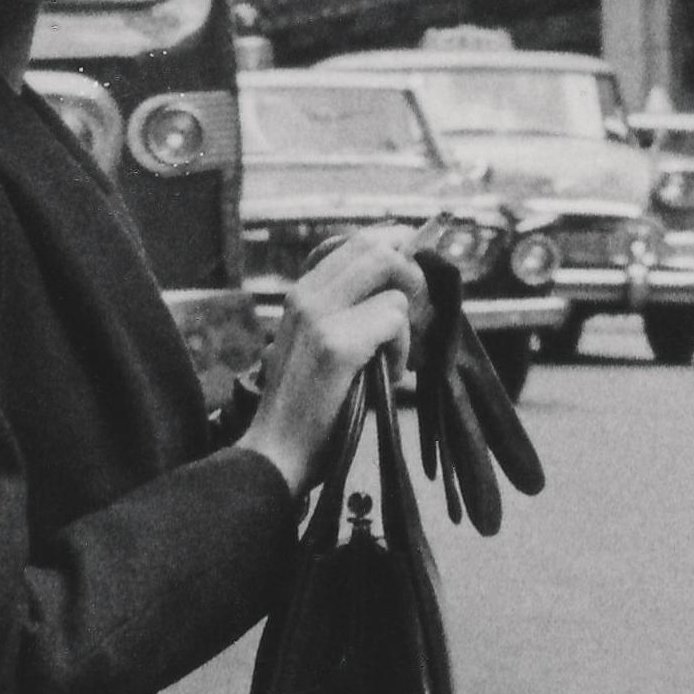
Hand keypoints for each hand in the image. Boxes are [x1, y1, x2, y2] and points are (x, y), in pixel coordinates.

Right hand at [252, 226, 428, 494]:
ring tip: (390, 360)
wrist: (276, 451)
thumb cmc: (305, 407)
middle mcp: (307, 295)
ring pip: (393, 287)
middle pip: (378, 248)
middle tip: (417, 314)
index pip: (357, 241)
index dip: (395, 247)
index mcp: (301, 292)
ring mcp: (319, 316)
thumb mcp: (317, 344)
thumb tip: (399, 288)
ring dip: (406, 327)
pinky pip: (394, 321)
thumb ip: (346, 312)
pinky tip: (385, 376)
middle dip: (412, 276)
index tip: (414, 270)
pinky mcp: (336, 345)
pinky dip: (401, 351)